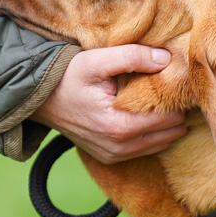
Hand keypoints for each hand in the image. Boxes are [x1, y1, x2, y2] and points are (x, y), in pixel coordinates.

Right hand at [31, 45, 186, 163]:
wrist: (39, 100)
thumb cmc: (67, 77)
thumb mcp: (96, 60)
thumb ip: (132, 57)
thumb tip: (166, 60)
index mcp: (119, 126)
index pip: (171, 117)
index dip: (176, 97)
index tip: (174, 81)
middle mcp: (119, 148)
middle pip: (171, 133)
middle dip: (175, 111)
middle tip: (170, 89)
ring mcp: (114, 156)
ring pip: (162, 143)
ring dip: (166, 124)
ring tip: (160, 100)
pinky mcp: (110, 158)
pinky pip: (145, 149)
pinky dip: (152, 133)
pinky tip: (146, 113)